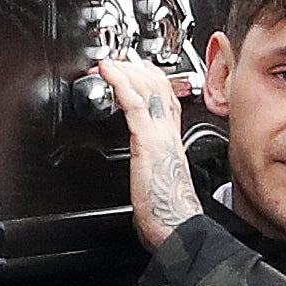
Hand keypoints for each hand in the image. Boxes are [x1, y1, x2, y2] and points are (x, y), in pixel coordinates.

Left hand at [99, 58, 200, 249]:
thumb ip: (151, 164)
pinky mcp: (147, 141)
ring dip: (125, 70)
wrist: (177, 226)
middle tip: (118, 59)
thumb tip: (142, 165)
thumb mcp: (157, 179)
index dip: (152, 78)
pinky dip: (120, 82)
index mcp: (172, 141)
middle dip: (136, 67)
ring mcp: (160, 134)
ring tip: (108, 62)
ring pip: (147, 89)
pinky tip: (108, 73)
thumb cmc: (167, 212)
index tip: (137, 68)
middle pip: (159, 86)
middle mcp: (169, 133)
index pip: (167, 98)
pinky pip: (134, 103)